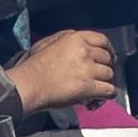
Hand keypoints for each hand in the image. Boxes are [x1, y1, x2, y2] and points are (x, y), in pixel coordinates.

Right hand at [6, 27, 121, 113]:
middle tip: (100, 75)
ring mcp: (87, 69)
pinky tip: (101, 98)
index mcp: (74, 38)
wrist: (28, 85)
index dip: (108, 49)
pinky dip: (108, 95)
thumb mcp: (47, 43)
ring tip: (97, 89)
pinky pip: (109, 90)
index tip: (109, 55)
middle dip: (105, 67)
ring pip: (109, 74)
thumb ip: (64, 39)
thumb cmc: (32, 67)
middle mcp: (83, 51)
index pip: (101, 40)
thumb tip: (77, 42)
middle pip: (107, 58)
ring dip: (105, 82)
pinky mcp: (87, 87)